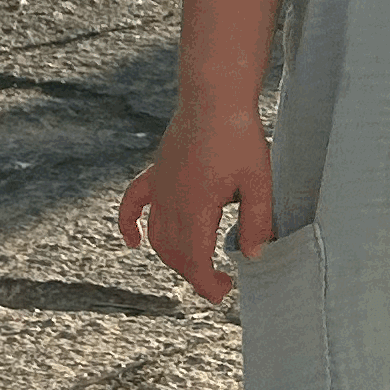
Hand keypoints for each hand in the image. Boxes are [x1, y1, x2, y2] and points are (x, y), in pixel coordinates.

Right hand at [119, 110, 274, 307]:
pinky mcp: (156, 171)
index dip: (206, 283)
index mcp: (196, 207)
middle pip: (175, 253)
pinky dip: (129, 225)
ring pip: (157, 235)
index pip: (194, 260)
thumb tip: (253, 255)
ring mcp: (160, 186)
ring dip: (173, 257)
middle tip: (220, 284)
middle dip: (194, 274)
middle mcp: (171, 201)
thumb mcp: (259, 181)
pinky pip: (133, 203)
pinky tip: (133, 242)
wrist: (215, 95)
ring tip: (197, 266)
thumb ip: (257, 221)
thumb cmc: (240, 136)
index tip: (222, 293)